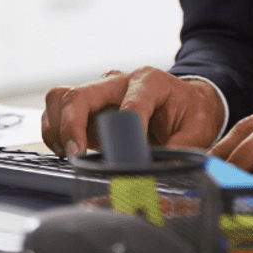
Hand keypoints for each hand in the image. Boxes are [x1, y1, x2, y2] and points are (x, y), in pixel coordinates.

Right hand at [42, 66, 223, 157]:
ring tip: (69, 154)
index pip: (130, 104)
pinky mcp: (89, 107)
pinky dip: (54, 132)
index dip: (125, 132)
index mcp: (150, 82)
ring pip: (61, 98)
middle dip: (71, 125)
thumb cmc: (190, 112)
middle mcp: (120, 82)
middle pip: (81, 94)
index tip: (125, 157)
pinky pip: (57, 110)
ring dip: (57, 128)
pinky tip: (67, 152)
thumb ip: (182, 147)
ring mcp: (101, 93)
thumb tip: (161, 171)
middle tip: (76, 154)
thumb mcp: (198, 128)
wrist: (187, 101)